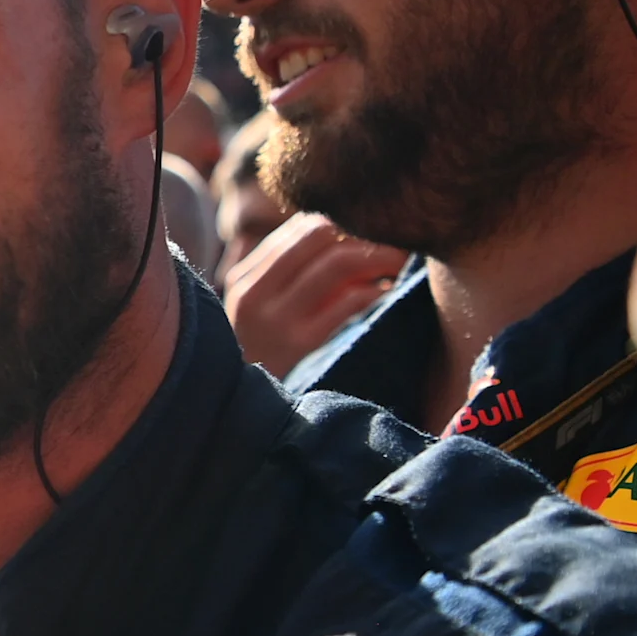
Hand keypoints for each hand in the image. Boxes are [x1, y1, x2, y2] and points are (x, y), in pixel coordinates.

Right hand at [225, 212, 405, 379]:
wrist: (237, 411)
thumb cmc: (260, 357)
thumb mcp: (259, 311)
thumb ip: (287, 276)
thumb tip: (345, 235)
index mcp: (243, 279)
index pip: (301, 227)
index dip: (344, 224)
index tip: (369, 237)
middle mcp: (254, 292)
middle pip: (319, 235)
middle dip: (362, 234)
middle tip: (393, 243)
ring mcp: (275, 318)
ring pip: (338, 263)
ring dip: (379, 257)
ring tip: (399, 263)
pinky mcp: (299, 343)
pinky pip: (349, 301)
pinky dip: (375, 292)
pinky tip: (385, 293)